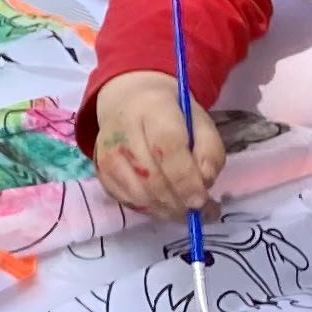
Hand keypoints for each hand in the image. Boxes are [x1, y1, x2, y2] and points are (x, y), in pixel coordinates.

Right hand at [89, 72, 221, 218]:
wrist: (129, 101)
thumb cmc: (173, 114)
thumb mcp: (201, 122)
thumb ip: (210, 151)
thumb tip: (205, 183)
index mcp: (154, 109)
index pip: (168, 149)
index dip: (186, 179)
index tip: (202, 199)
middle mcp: (123, 130)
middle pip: (151, 177)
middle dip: (178, 200)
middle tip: (198, 210)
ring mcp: (106, 152)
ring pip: (137, 194)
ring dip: (164, 209)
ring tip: (183, 209)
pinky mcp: (100, 170)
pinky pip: (125, 200)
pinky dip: (148, 208)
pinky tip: (164, 204)